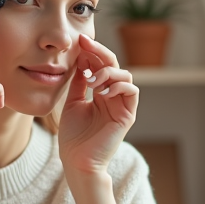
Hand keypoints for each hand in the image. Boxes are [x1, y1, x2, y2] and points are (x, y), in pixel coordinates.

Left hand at [59, 33, 137, 190]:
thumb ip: (79, 82)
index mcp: (101, 93)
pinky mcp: (127, 115)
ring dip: (107, 72)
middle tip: (85, 44)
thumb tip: (82, 59)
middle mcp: (114, 96)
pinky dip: (118, 85)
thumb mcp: (72, 102)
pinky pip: (131, 91)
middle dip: (100, 52)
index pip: (101, 65)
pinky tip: (101, 92)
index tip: (79, 42)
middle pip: (114, 65)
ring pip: (125, 75)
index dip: (92, 52)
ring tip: (90, 81)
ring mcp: (122, 105)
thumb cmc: (73, 137)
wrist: (77, 161)